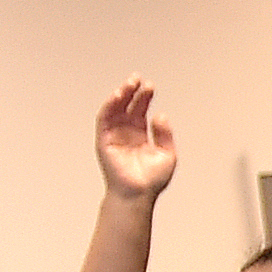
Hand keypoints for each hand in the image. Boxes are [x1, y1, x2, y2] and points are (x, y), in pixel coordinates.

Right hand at [94, 79, 177, 200]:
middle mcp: (126, 133)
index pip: (140, 111)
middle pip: (127, 107)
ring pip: (114, 111)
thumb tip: (160, 115)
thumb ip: (164, 134)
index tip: (149, 86)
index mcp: (140, 135)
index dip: (144, 98)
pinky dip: (109, 107)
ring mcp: (114, 136)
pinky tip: (117, 97)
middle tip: (137, 78)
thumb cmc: (152, 179)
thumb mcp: (167, 154)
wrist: (139, 193)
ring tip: (128, 84)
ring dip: (120, 96)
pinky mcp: (104, 141)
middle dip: (132, 92)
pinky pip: (104, 120)